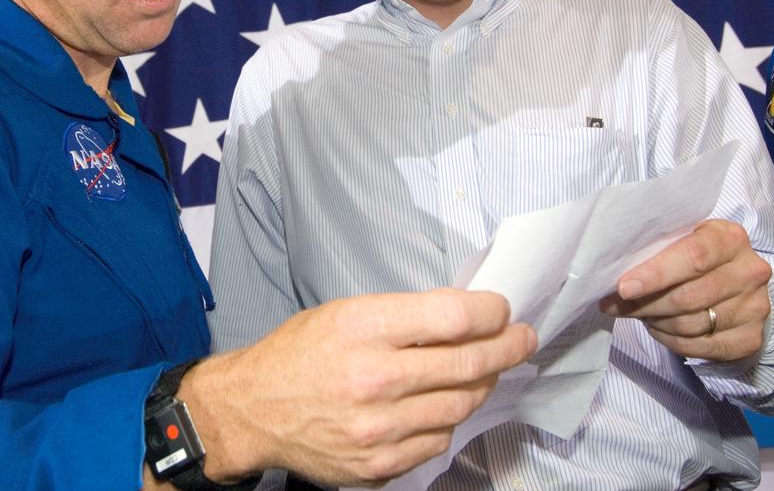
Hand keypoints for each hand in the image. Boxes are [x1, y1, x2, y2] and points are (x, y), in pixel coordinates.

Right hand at [181, 288, 535, 486]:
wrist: (253, 409)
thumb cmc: (297, 354)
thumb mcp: (344, 312)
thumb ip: (402, 316)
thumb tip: (464, 317)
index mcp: (363, 328)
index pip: (453, 317)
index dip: (491, 312)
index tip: (502, 309)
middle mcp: (373, 378)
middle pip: (469, 363)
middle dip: (507, 347)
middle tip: (521, 338)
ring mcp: (379, 428)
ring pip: (461, 405)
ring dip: (483, 384)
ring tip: (486, 370)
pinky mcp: (379, 464)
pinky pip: (438, 440)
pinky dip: (448, 420)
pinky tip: (442, 404)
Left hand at [600, 219, 771, 361]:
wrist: (739, 283)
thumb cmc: (698, 256)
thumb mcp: (683, 240)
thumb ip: (657, 250)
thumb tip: (612, 276)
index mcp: (730, 238)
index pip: (693, 257)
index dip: (656, 275)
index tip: (624, 287)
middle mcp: (750, 272)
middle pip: (687, 296)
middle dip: (644, 304)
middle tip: (615, 305)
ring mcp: (755, 307)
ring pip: (690, 324)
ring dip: (655, 321)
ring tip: (639, 313)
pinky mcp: (751, 338)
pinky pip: (699, 347)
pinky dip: (671, 340)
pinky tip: (659, 327)